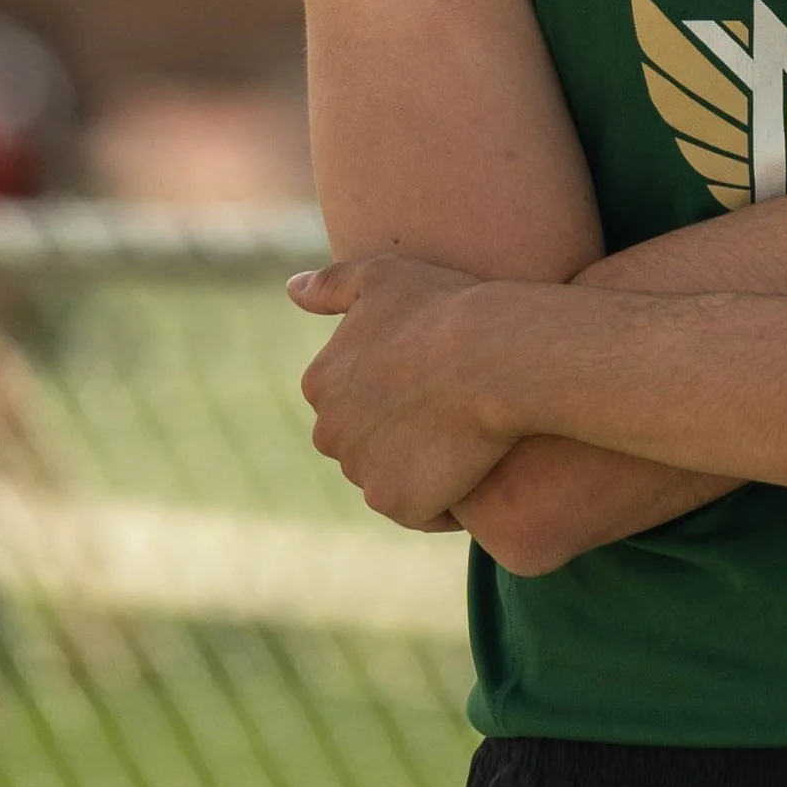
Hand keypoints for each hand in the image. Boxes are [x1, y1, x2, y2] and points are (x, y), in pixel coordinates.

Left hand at [287, 251, 517, 529]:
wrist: (494, 356)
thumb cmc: (444, 308)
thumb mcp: (383, 276)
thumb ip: (332, 286)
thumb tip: (292, 290)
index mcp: (319, 383)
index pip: (354, 399)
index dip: (398, 389)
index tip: (432, 376)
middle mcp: (328, 433)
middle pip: (368, 442)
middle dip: (401, 433)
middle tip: (452, 408)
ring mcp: (360, 472)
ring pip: (394, 477)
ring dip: (422, 467)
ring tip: (466, 437)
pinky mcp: (397, 503)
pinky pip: (423, 511)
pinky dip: (446, 500)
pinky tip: (474, 468)